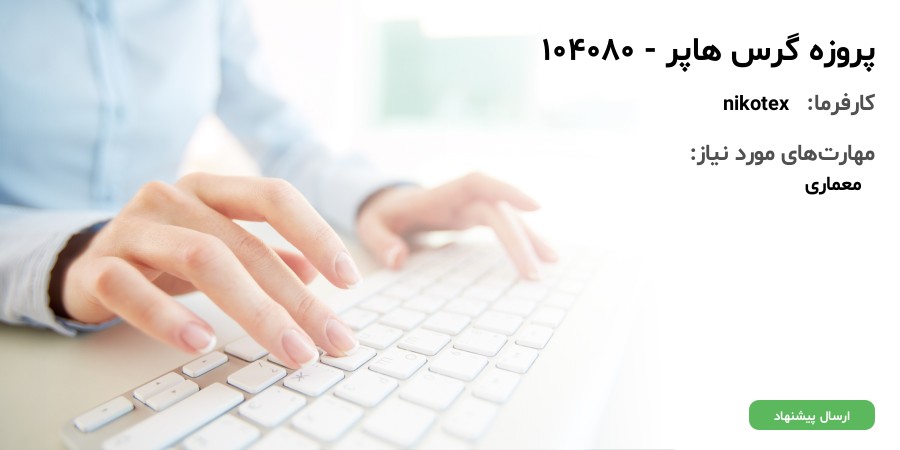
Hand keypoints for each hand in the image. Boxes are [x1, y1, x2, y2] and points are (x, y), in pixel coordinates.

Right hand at [60, 173, 360, 366]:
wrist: (84, 262)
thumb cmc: (164, 254)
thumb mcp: (219, 246)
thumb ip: (265, 254)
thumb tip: (316, 273)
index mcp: (210, 190)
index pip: (274, 197)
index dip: (317, 233)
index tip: (350, 279)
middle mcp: (172, 198)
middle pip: (245, 245)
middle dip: (296, 298)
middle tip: (329, 338)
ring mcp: (133, 228)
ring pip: (200, 259)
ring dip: (253, 309)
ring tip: (287, 348)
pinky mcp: (98, 266)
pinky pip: (132, 289)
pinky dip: (169, 318)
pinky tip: (202, 342)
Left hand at [356, 172, 557, 277]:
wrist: (387, 204)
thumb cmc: (382, 214)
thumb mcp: (370, 226)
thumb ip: (380, 241)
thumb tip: (398, 259)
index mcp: (441, 194)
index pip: (479, 184)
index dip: (507, 191)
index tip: (536, 207)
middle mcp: (463, 197)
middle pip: (499, 211)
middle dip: (520, 239)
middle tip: (535, 273)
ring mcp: (472, 207)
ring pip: (509, 218)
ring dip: (531, 238)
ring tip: (553, 262)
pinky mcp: (477, 218)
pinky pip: (505, 226)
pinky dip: (522, 241)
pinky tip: (540, 258)